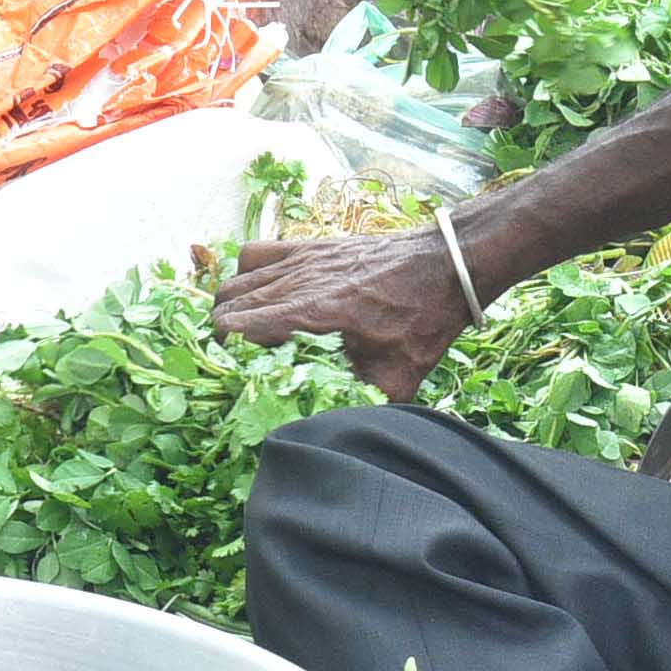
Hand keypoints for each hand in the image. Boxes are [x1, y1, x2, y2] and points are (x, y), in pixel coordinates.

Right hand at [207, 226, 476, 396]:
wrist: (446, 264)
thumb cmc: (424, 318)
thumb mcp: (399, 376)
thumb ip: (362, 401)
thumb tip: (332, 425)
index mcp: (314, 312)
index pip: (237, 325)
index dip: (228, 353)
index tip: (242, 372)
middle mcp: (299, 280)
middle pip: (227, 302)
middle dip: (225, 335)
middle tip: (243, 360)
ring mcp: (301, 258)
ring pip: (236, 279)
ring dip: (232, 307)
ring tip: (247, 333)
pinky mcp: (308, 245)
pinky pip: (254, 254)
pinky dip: (246, 275)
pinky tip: (263, 295)